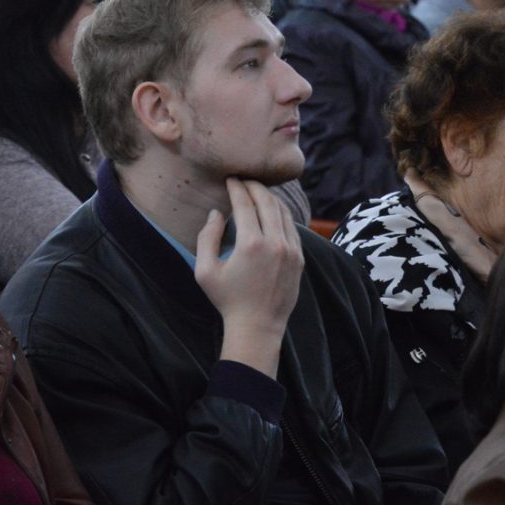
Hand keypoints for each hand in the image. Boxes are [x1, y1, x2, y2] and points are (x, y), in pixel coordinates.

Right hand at [196, 178, 303, 376]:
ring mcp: (291, 250)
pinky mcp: (299, 258)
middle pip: (267, 202)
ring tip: (258, 191)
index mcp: (251, 244)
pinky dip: (281, 214)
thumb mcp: (204, 271)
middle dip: (255, 186)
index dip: (237, 187)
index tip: (231, 178)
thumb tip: (217, 213)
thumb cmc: (227, 300)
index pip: (245, 204)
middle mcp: (275, 243)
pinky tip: (272, 211)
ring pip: (283, 212)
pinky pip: (292, 227)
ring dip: (270, 198)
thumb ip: (207, 238)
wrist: (258, 327)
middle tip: (244, 178)